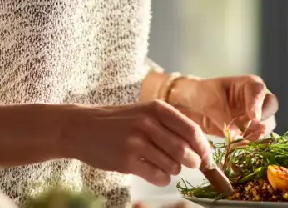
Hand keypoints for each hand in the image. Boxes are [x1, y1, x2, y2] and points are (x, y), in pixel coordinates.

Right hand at [60, 100, 213, 186]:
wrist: (80, 127)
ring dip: (174, 170)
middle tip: (191, 165)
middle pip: (184, 150)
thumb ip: (169, 125)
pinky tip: (156, 174)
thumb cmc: (116, 122)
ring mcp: (137, 142)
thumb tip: (198, 147)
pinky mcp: (126, 160)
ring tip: (164, 166)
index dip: (204, 147)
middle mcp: (148, 123)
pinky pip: (157, 176)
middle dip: (192, 162)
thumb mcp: (143, 112)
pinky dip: (162, 179)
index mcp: (156, 108)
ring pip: (172, 165)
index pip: (191, 130)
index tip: (208, 158)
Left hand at [168, 75, 276, 140]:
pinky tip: (241, 145)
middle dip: (265, 119)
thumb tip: (237, 136)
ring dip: (259, 133)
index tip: (253, 118)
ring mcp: (254, 114)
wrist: (192, 105)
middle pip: (271, 106)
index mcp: (248, 84)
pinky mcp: (249, 129)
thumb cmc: (202, 94)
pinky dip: (252, 142)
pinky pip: (257, 136)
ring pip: (267, 124)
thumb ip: (224, 119)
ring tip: (246, 140)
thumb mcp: (211, 104)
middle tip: (255, 130)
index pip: (259, 91)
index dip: (257, 104)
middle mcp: (255, 99)